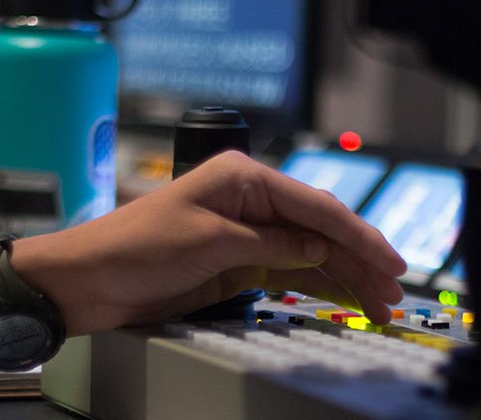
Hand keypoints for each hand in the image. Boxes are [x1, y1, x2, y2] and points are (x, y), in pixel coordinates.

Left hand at [11, 152, 406, 334]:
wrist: (88, 280)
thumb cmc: (134, 248)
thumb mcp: (209, 243)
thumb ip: (271, 245)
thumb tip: (320, 250)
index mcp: (243, 178)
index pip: (315, 206)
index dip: (357, 235)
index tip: (388, 260)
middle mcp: (250, 200)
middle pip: (321, 229)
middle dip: (360, 260)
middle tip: (393, 291)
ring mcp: (246, 232)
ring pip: (311, 253)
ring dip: (346, 277)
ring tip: (379, 303)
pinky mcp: (237, 261)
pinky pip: (291, 271)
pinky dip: (319, 285)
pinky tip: (345, 298)